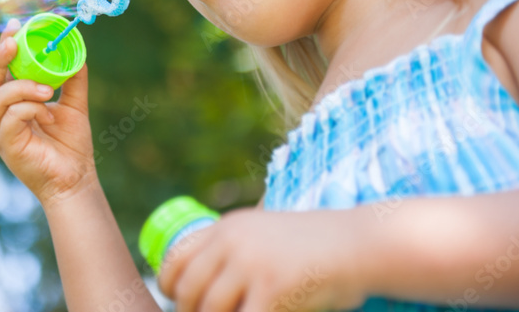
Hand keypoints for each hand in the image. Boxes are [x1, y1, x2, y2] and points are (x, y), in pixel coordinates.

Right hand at [0, 18, 97, 208]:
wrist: (75, 178)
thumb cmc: (71, 145)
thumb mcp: (74, 104)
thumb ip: (72, 79)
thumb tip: (76, 52)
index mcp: (12, 103)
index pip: (1, 69)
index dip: (4, 46)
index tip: (15, 26)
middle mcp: (0, 115)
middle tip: (14, 42)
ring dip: (22, 87)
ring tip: (47, 90)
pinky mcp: (5, 144)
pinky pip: (11, 117)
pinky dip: (30, 108)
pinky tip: (47, 113)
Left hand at [156, 206, 370, 311]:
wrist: (360, 245)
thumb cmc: (315, 246)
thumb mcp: (265, 234)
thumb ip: (236, 248)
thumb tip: (206, 275)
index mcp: (227, 227)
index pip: (177, 257)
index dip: (170, 285)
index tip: (177, 301)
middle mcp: (232, 243)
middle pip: (188, 288)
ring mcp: (250, 266)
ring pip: (209, 309)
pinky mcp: (271, 290)